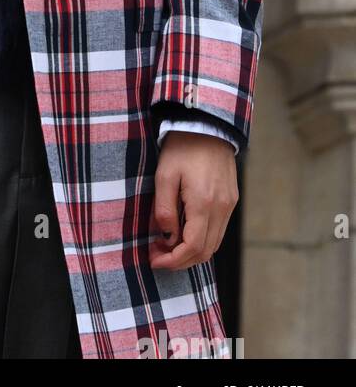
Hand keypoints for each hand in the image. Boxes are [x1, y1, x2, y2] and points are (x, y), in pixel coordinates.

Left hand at [150, 131, 238, 270]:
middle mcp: (222, 209)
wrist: (207, 126)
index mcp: (204, 204)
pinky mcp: (231, 200)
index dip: (173, 260)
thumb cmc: (181, 147)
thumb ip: (165, 209)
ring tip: (166, 246)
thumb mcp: (164, 175)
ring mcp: (229, 206)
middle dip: (181, 260)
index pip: (193, 247)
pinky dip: (202, 239)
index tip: (154, 260)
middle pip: (206, 251)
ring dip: (191, 252)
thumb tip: (167, 237)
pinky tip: (183, 233)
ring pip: (214, 244)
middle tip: (157, 255)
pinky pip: (218, 230)